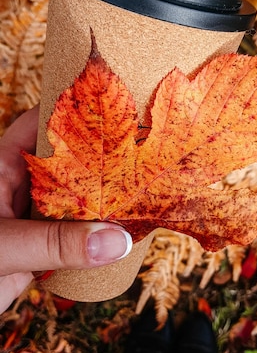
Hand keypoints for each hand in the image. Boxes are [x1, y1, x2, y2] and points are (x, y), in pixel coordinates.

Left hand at [0, 106, 131, 313]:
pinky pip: (74, 237)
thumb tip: (117, 239)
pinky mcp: (38, 251)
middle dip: (101, 154)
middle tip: (144, 146)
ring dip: (104, 198)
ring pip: (74, 199)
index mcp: (0, 167)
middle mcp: (19, 187)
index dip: (74, 109)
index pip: (40, 122)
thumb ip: (55, 243)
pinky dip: (98, 236)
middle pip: (66, 160)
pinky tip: (124, 234)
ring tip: (145, 187)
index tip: (115, 101)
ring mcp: (30, 218)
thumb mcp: (0, 246)